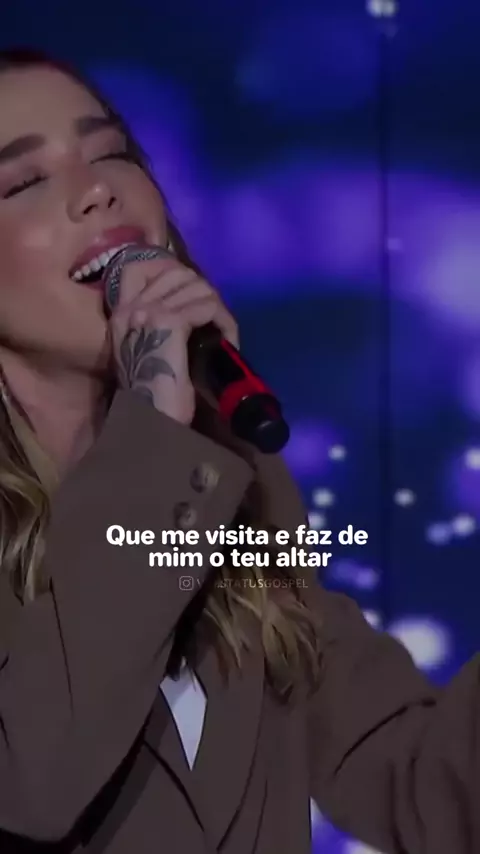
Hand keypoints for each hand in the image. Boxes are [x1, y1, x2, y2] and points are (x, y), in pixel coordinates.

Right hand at [109, 255, 237, 424]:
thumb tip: (185, 313)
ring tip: (225, 333)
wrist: (150, 421)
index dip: (178, 277)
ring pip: (197, 287)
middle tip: (216, 319)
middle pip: (177, 274)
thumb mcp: (143, 355)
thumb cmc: (151, 399)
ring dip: (218, 309)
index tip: (197, 299)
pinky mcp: (170, 321)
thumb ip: (152, 331)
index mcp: (119, 314)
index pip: (145, 270)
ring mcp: (149, 311)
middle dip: (204, 293)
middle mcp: (131, 306)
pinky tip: (230, 341)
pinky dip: (225, 322)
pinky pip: (208, 306)